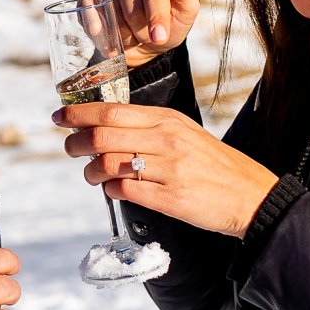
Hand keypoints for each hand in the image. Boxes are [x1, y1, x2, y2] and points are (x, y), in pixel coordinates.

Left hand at [55, 101, 277, 236]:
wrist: (250, 195)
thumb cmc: (213, 165)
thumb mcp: (185, 133)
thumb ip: (149, 128)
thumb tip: (104, 127)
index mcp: (168, 120)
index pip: (112, 110)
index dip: (79, 113)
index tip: (59, 116)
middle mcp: (166, 140)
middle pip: (102, 136)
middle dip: (75, 143)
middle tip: (70, 148)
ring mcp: (168, 169)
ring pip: (108, 164)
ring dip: (90, 171)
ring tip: (92, 175)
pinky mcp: (170, 199)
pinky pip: (124, 191)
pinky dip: (110, 190)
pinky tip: (112, 189)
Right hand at [84, 0, 199, 66]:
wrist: (148, 40)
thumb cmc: (171, 20)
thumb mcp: (186, 8)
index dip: (156, 18)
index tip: (158, 36)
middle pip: (132, 8)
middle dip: (142, 31)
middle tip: (148, 37)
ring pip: (112, 15)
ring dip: (123, 35)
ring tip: (132, 35)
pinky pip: (89, 13)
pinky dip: (98, 30)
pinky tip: (108, 38)